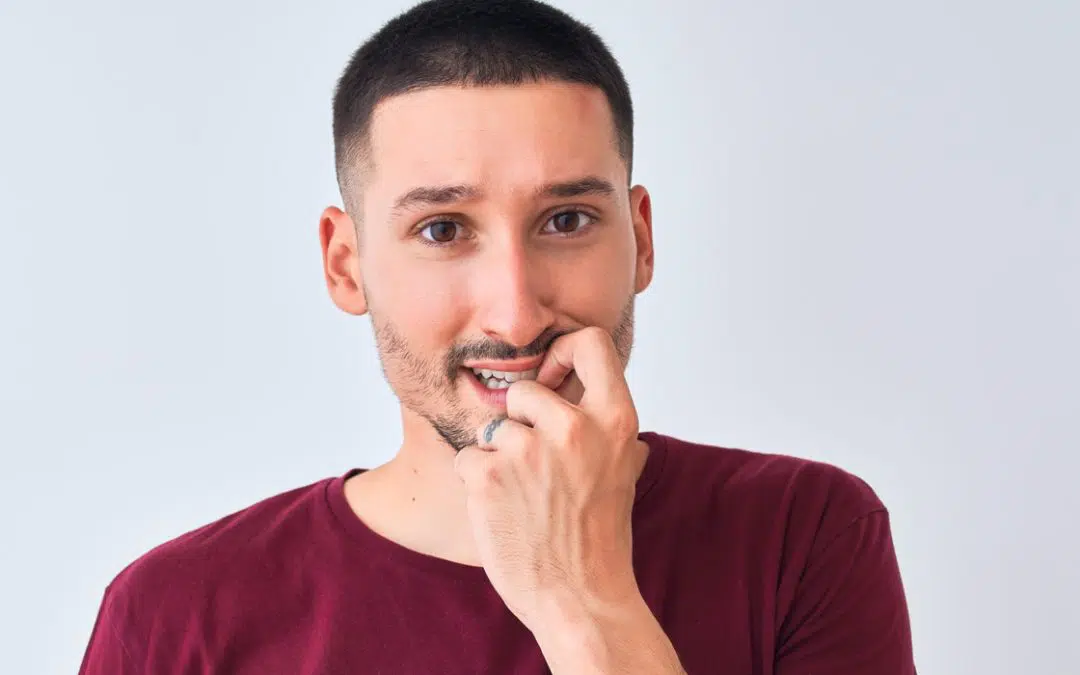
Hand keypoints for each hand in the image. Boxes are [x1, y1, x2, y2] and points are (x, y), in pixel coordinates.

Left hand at [453, 327, 649, 632]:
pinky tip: (503, 511)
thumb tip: (584, 382)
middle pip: (525, 389)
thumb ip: (605, 424)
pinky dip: (477, 482)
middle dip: (520, 422)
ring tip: (523, 498)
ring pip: (493, 428)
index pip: (590, 342)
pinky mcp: (488, 475)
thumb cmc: (598, 537)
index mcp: (615, 420)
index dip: (563, 352)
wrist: (579, 598)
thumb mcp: (621, 469)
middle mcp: (574, 428)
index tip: (552, 380)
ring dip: (498, 458)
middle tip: (535, 467)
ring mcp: (528, 450)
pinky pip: (469, 458)